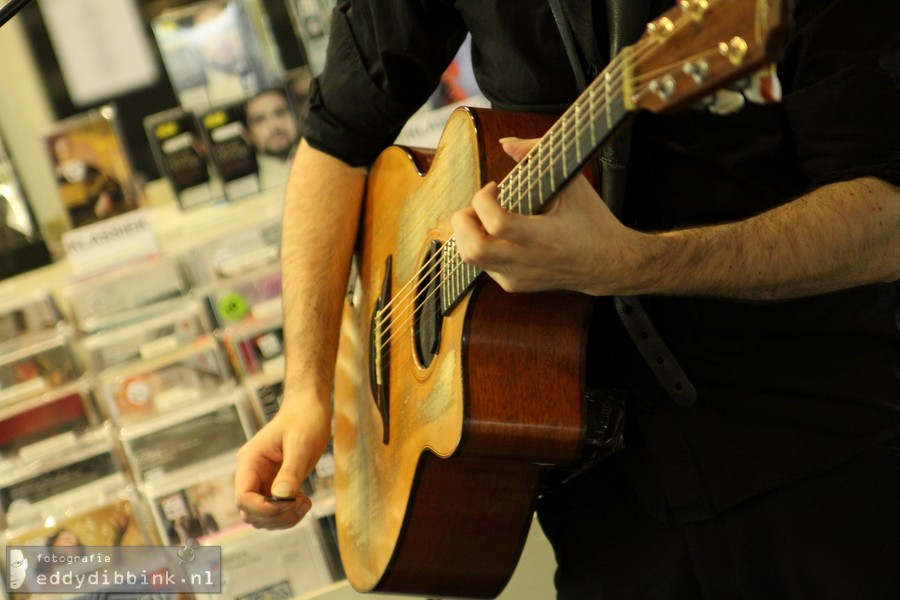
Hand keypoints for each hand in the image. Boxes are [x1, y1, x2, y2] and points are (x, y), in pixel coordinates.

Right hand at [234, 398, 330, 528]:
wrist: (309, 408)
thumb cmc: (304, 419)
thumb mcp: (300, 444)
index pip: (243, 497)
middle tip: (302, 502)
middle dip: (275, 516)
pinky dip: (287, 514)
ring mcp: (261, 481)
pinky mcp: (273, 486)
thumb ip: (290, 471)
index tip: (289, 505)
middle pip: (250, 512)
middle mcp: (251, 473)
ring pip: (261, 516)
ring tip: (305, 502)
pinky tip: (304, 501)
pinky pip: (273, 511)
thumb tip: (281, 497)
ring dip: (282, 519)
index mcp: (250, 460)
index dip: (264, 509)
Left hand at [451, 137, 645, 294]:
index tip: (494, 187)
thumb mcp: (571, 183)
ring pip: (471, 259)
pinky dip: (481, 245)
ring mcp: (517, 277)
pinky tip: (498, 234)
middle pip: (473, 250)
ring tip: (483, 217)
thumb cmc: (591, 221)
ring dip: (468, 233)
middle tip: (477, 206)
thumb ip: (537, 156)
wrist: (608, 264)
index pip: (496, 223)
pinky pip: (482, 266)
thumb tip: (506, 143)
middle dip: (463, 221)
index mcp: (542, 238)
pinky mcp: (514, 285)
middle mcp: (526, 262)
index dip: (483, 200)